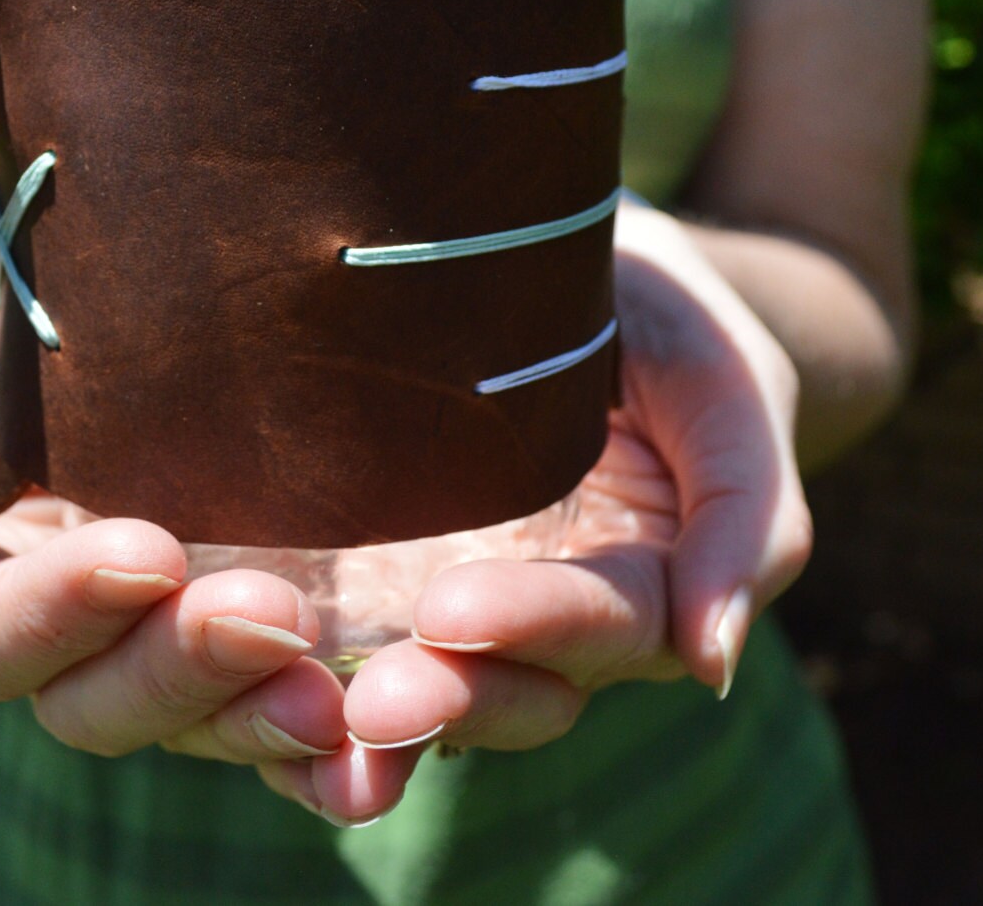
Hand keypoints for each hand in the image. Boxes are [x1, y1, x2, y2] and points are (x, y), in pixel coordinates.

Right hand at [0, 220, 407, 819]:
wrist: (110, 261)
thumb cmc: (6, 299)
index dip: (60, 608)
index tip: (145, 549)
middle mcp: (78, 628)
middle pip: (98, 702)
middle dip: (178, 667)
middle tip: (268, 609)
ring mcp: (176, 634)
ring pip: (198, 722)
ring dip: (261, 716)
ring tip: (333, 694)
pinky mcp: (269, 627)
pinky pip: (287, 713)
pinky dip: (327, 748)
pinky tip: (379, 744)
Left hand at [259, 202, 812, 818]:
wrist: (567, 270)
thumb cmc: (665, 322)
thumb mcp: (726, 388)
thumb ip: (744, 517)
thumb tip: (711, 663)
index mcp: (641, 584)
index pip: (602, 625)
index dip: (536, 624)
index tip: (453, 609)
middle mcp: (542, 615)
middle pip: (508, 689)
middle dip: (447, 697)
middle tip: (374, 701)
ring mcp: (453, 600)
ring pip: (421, 687)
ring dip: (365, 711)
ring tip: (304, 709)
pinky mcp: (373, 577)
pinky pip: (341, 649)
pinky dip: (295, 681)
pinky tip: (239, 680)